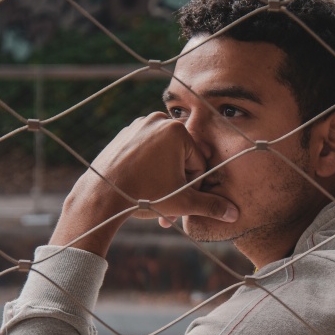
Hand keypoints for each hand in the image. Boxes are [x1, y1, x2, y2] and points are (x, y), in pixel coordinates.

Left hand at [49, 112, 237, 255]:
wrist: (101, 195)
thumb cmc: (144, 195)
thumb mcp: (183, 202)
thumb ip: (211, 205)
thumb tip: (234, 213)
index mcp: (177, 130)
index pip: (198, 162)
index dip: (193, 186)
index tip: (180, 199)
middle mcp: (158, 120)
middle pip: (181, 157)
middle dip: (177, 184)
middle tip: (168, 205)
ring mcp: (138, 125)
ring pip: (163, 155)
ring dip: (165, 178)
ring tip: (156, 200)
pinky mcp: (124, 134)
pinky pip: (146, 151)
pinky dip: (148, 169)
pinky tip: (143, 188)